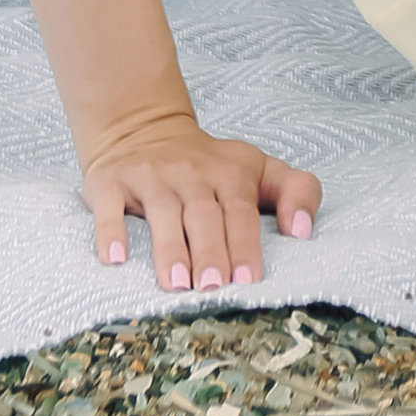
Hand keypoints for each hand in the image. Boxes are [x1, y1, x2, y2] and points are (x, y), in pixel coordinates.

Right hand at [81, 109, 321, 287]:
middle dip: (210, 251)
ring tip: (177, 284)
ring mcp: (149, 175)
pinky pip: (110, 205)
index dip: (244, 243)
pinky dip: (111, 230)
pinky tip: (114, 258)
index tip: (248, 279)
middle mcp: (190, 172)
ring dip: (169, 248)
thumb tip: (304, 231)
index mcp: (229, 172)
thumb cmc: (209, 166)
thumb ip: (297, 190)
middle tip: (214, 288)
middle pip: (203, 214)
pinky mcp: (111, 181)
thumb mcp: (258, 168)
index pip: (240, 209)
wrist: (142, 127)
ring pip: (162, 212)